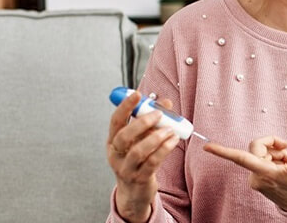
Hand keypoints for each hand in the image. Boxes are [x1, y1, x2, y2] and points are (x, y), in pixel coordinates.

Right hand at [107, 92, 181, 222]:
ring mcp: (126, 168)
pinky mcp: (139, 178)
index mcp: (113, 141)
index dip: (125, 106)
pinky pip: (152, 162)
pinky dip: (164, 149)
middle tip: (159, 114)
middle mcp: (116, 154)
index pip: (115, 121)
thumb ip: (151, 121)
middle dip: (142, 122)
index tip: (137, 94)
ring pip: (138, 151)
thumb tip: (165, 102)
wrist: (134, 191)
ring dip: (156, 137)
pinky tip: (173, 141)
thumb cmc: (137, 161)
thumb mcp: (140, 140)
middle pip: (124, 136)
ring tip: (170, 129)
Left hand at [204, 136, 286, 211]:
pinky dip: (274, 159)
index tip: (207, 147)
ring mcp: (256, 178)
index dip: (223, 152)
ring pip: (261, 153)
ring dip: (276, 153)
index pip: (241, 159)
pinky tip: (283, 166)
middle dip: (272, 144)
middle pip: (256, 148)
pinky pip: (262, 160)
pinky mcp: (258, 177)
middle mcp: (257, 177)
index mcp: (266, 174)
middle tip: (286, 146)